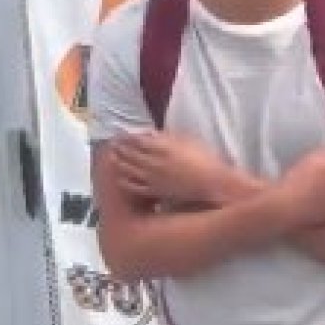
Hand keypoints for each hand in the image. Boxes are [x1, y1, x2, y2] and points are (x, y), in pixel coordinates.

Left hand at [111, 131, 227, 205]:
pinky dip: (125, 182)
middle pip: (130, 154)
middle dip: (119, 148)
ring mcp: (153, 178)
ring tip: (112, 158)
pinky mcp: (156, 192)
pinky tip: (120, 178)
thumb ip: (168, 136)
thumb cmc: (205, 159)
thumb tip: (151, 134)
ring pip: (129, 169)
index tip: (120, 133)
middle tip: (112, 144)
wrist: (212, 183)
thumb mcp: (188, 140)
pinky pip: (135, 187)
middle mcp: (154, 162)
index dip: (127, 136)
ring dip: (119, 162)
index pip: (137, 140)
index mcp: (162, 147)